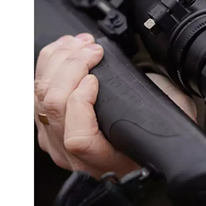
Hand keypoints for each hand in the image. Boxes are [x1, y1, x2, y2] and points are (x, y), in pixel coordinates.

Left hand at [34, 33, 196, 177]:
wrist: (145, 147)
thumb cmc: (157, 134)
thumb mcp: (169, 120)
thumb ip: (155, 106)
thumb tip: (147, 81)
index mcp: (105, 161)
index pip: (77, 138)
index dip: (81, 103)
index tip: (96, 79)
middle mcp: (74, 155)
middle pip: (52, 108)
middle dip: (70, 67)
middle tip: (92, 49)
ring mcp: (56, 140)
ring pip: (40, 97)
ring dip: (58, 61)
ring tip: (80, 43)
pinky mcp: (47, 124)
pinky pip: (36, 93)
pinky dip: (49, 64)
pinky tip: (66, 50)